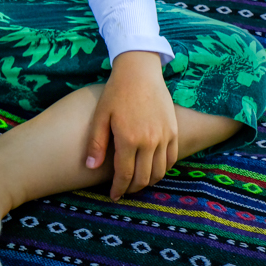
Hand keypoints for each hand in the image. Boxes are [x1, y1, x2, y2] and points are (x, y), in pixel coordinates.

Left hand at [85, 50, 178, 200]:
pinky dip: (163, 170)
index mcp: (128, 139)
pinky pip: (171, 159)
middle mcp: (149, 141)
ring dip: (148, 181)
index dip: (119, 189)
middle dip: (132, 188)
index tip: (114, 195)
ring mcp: (164, 136)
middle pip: (143, 177)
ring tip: (137, 182)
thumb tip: (91, 167)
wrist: (140, 71)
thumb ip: (96, 143)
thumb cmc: (117, 92)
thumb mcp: (101, 115)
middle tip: (124, 190)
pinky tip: (153, 169)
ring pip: (159, 172)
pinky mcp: (173, 131)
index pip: (125, 175)